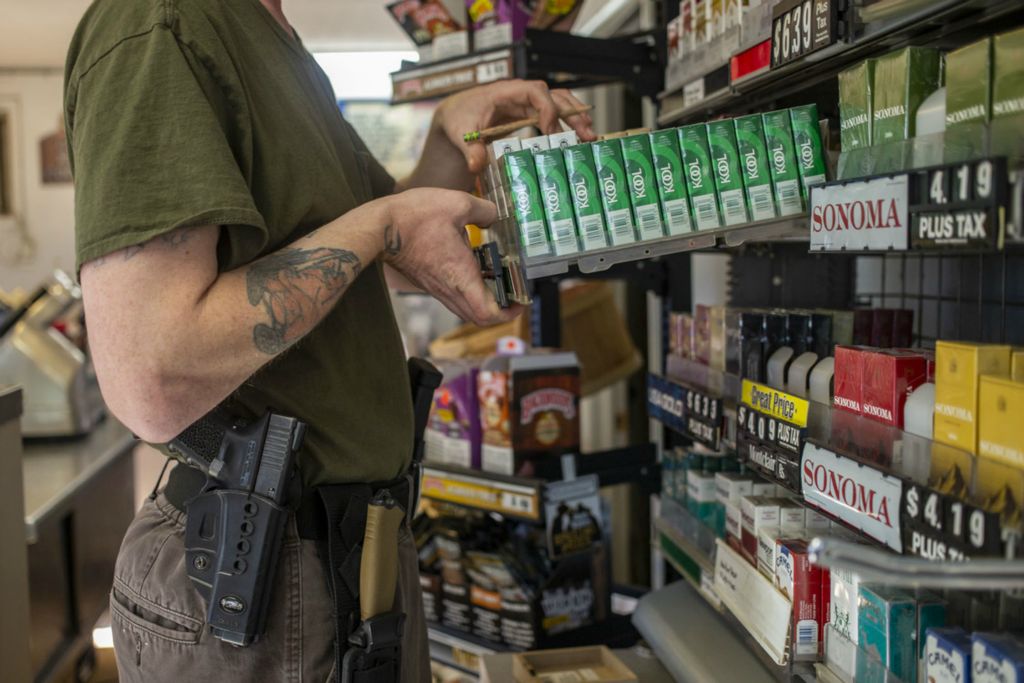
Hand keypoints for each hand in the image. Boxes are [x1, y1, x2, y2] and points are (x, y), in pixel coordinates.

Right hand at [381, 188, 521, 325]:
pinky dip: (469, 291)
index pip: (489, 314)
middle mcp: (449, 290)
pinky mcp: (428, 283)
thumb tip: (495, 215)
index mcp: (461, 277)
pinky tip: (474, 267)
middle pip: (479, 318)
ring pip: (466, 309)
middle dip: (501, 310)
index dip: (509, 313)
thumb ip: (484, 210)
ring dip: (485, 301)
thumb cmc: (414, 217)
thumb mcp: (458, 203)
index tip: (521, 300)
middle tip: (513, 292)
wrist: (379, 227)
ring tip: (497, 280)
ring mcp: (437, 289)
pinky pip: (454, 297)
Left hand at [434, 79, 596, 174]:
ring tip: (590, 135)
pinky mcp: (529, 115)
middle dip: (572, 113)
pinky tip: (578, 137)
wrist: (456, 114)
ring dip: (575, 116)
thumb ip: (470, 148)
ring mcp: (527, 104)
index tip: (551, 130)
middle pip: (554, 96)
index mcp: (506, 93)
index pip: (534, 92)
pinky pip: (553, 115)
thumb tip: (477, 164)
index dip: (547, 108)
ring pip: (558, 103)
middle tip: (586, 132)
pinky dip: (566, 124)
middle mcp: (521, 95)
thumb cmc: (459, 118)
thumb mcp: (461, 133)